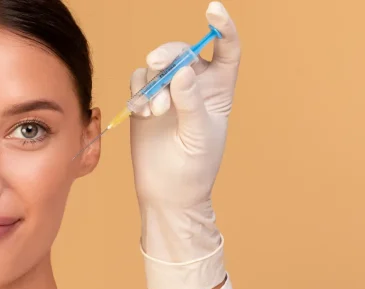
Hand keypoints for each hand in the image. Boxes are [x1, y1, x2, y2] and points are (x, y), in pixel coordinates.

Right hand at [129, 1, 240, 288]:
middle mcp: (193, 88)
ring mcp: (168, 95)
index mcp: (218, 92)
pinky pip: (139, 83)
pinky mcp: (146, 104)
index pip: (226, 51)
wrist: (166, 194)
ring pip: (157, 67)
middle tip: (157, 64)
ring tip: (154, 109)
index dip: (223, 29)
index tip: (213, 11)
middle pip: (183, 53)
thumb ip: (191, 103)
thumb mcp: (199, 136)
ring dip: (152, 82)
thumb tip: (183, 71)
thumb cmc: (193, 169)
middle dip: (170, 53)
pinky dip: (138, 92)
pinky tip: (142, 111)